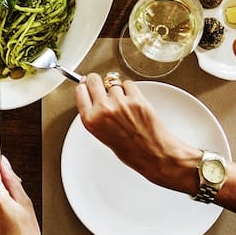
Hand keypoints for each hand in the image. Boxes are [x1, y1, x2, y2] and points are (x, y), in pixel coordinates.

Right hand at [73, 74, 198, 193]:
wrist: (155, 154)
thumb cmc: (132, 151)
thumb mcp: (103, 135)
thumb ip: (96, 116)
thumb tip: (95, 99)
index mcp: (91, 120)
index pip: (80, 91)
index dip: (85, 86)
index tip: (87, 84)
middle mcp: (103, 109)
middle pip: (94, 80)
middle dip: (98, 81)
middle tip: (103, 85)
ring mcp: (120, 102)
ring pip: (113, 83)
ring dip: (118, 90)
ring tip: (125, 105)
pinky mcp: (136, 98)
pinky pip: (129, 84)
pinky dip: (131, 90)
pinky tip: (134, 102)